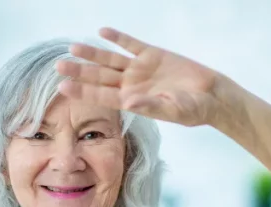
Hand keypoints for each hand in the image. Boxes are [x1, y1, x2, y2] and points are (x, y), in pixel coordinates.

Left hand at [56, 28, 219, 126]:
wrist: (211, 96)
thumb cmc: (192, 110)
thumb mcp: (172, 110)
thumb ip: (150, 107)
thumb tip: (129, 104)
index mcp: (132, 101)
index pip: (101, 96)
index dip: (81, 92)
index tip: (62, 87)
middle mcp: (131, 85)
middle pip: (100, 77)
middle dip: (79, 72)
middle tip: (58, 66)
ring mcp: (140, 69)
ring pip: (111, 60)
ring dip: (92, 53)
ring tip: (73, 47)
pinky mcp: (153, 55)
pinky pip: (131, 44)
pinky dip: (118, 38)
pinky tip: (102, 32)